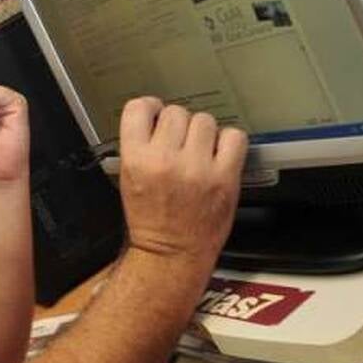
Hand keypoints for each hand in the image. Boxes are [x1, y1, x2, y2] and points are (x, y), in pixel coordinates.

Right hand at [117, 97, 246, 263]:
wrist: (170, 254)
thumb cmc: (150, 219)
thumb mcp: (128, 177)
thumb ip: (140, 145)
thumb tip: (157, 116)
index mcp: (136, 159)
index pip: (139, 108)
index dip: (150, 109)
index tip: (155, 115)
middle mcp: (165, 160)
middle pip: (176, 112)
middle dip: (177, 126)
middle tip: (178, 145)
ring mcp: (197, 168)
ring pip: (204, 120)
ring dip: (202, 133)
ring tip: (199, 152)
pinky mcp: (224, 177)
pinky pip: (234, 137)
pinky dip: (228, 142)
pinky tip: (219, 155)